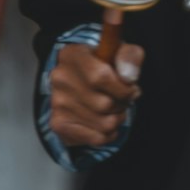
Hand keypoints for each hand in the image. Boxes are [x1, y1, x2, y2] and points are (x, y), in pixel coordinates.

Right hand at [48, 8, 144, 147]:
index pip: (100, 77)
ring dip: (118, 119)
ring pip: (103, 124)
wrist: (80, 77)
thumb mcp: (119, 51)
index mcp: (73, 54)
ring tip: (116, 109)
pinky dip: (109, 134)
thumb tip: (129, 78)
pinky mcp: (58, 124)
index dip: (123, 88)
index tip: (132, 89)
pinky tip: (107, 121)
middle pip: (104, 104)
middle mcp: (60, 78)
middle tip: (124, 99)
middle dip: (123, 104)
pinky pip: (96, 139)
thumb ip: (129, 56)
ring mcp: (57, 103)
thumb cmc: (103, 63)